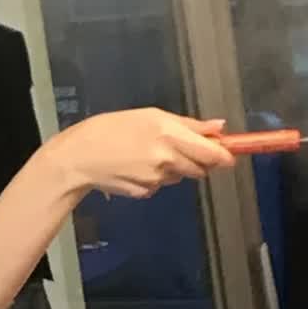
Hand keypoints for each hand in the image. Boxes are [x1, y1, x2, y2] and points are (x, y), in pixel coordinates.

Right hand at [47, 110, 233, 199]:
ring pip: (180, 176)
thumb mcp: (149, 115)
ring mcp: (157, 179)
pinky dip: (155, 177)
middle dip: (197, 160)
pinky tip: (135, 167)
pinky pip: (161, 185)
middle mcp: (167, 159)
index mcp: (169, 134)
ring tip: (146, 154)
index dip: (224, 155)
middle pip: (200, 167)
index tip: (229, 155)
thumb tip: (219, 127)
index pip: (212, 152)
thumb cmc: (110, 128)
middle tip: (177, 148)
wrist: (78, 157)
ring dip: (174, 167)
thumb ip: (188, 124)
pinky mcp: (146, 193)